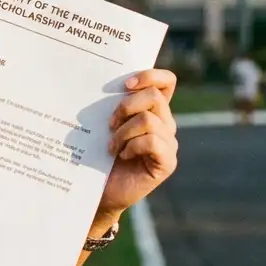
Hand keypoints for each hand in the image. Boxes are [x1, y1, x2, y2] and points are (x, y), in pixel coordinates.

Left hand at [95, 69, 178, 224]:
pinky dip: (132, 146)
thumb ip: (111, 104)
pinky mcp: (168, 161)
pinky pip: (152, 141)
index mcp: (153, 110)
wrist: (99, 190)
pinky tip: (121, 156)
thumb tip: (96, 80)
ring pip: (148, 119)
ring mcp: (169, 143)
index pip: (166, 81)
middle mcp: (165, 123)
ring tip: (112, 146)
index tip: (124, 85)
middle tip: (109, 124)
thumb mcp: (103, 124)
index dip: (149, 76)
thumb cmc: (98, 154)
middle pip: (154, 96)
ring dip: (123, 132)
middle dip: (126, 106)